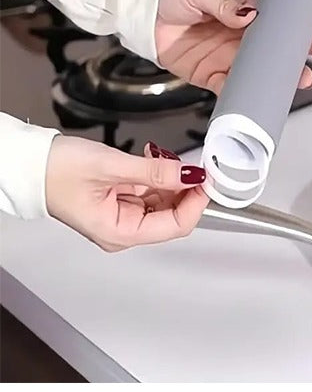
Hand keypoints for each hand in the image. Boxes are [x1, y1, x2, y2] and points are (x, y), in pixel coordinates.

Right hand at [44, 135, 207, 250]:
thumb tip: (189, 175)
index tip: (206, 181)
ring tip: (164, 158)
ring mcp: (123, 217)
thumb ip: (154, 172)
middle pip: (172, 214)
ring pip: (163, 202)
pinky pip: (149, 193)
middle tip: (191, 165)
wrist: (26, 163)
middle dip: (183, 189)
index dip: (195, 203)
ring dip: (169, 179)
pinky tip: (153, 160)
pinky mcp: (120, 203)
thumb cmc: (53, 170)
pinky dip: (156, 177)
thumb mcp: (111, 167)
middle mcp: (124, 231)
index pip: (176, 226)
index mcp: (121, 233)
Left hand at [155, 0, 311, 95]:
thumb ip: (222, 3)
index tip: (310, 41)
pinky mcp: (212, 76)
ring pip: (258, 75)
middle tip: (305, 73)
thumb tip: (247, 15)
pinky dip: (244, 97)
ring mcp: (227, 59)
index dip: (294, 35)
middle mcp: (239, 40)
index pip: (274, 26)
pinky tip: (256, 101)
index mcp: (241, 15)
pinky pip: (232, 90)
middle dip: (292, 65)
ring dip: (275, 84)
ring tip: (291, 88)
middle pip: (272, 56)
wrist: (142, 15)